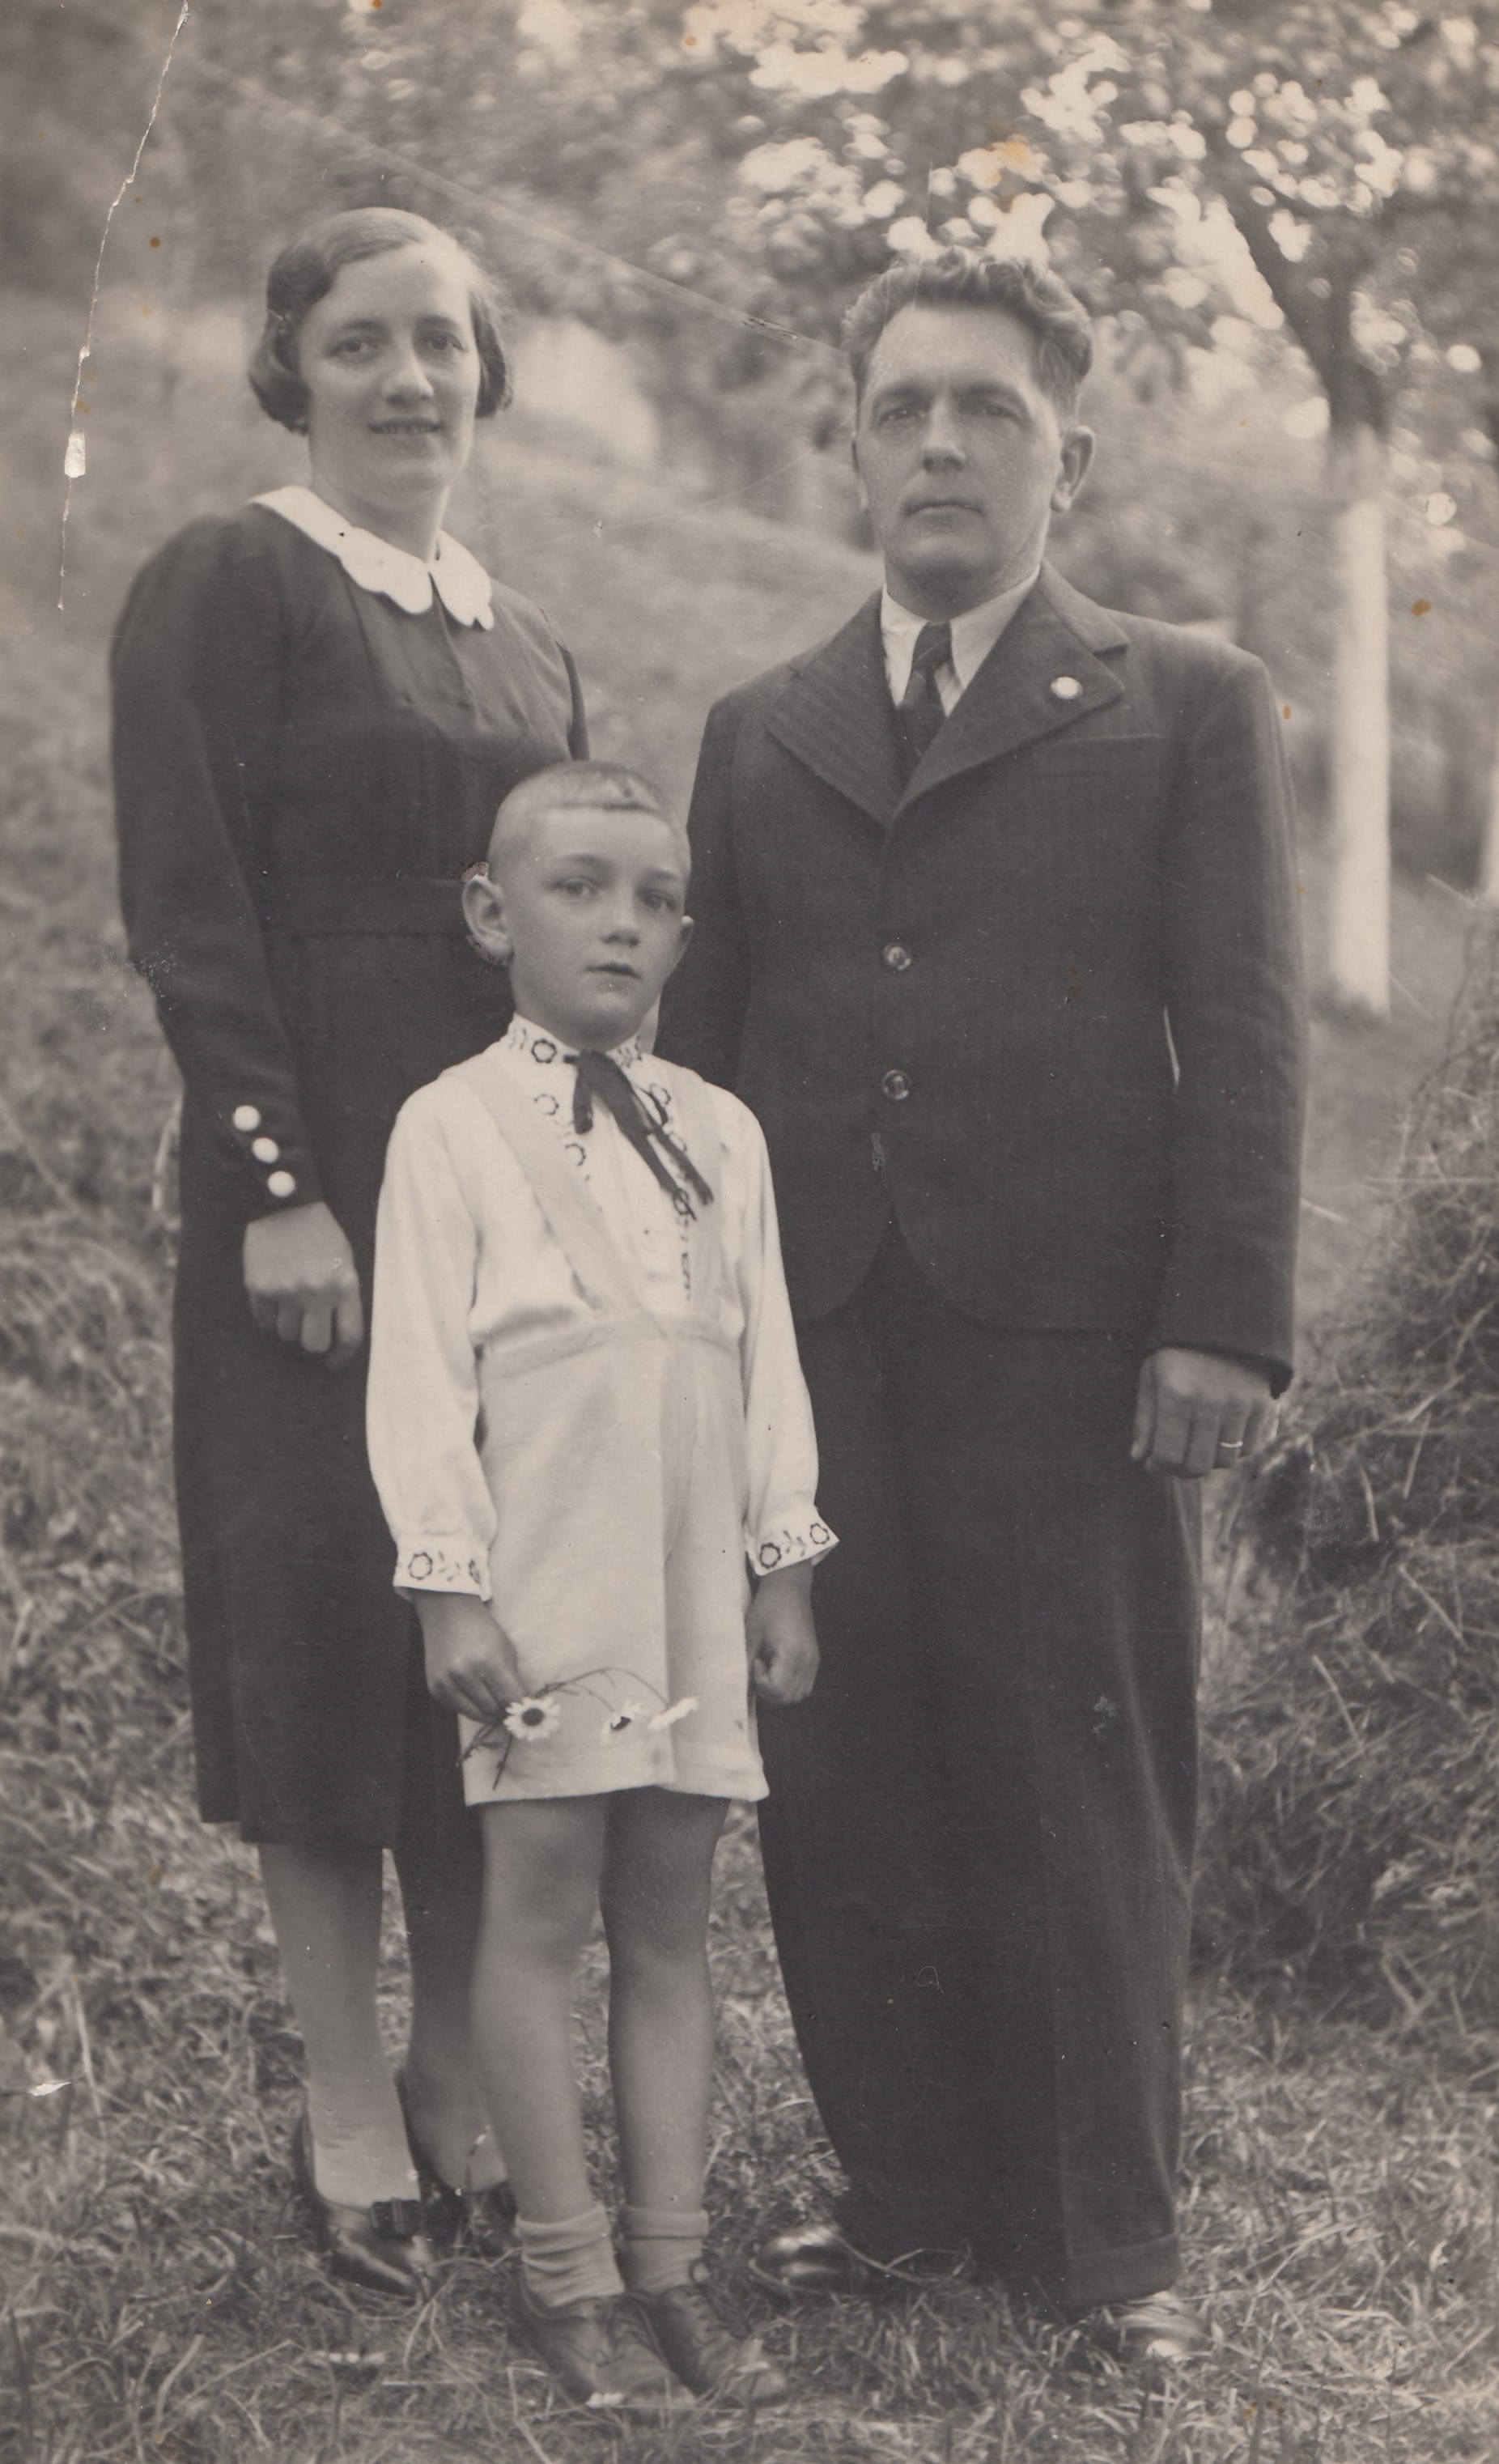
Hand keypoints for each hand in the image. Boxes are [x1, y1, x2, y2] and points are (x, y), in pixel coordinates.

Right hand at [243, 1202, 363, 1365]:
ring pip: (286, 1334)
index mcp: (344, 1285)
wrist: (286, 1204)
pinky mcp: (259, 1286)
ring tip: (290, 1302)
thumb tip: (336, 1336)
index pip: (349, 1336)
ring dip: (288, 1325)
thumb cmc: (322, 1234)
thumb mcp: (345, 1261)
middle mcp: (316, 1291)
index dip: (342, 1356)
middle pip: (314, 1344)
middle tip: (308, 1330)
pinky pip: (263, 1320)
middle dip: (312, 1342)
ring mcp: (286, 1290)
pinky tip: (272, 1295)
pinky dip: (267, 1314)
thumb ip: (343, 1296)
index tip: (334, 1362)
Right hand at [414, 1592, 525, 1724]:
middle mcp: (464, 1673)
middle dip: (504, 1711)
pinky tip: (476, 1697)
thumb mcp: (506, 1649)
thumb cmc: (482, 1630)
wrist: (448, 1615)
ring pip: (475, 1714)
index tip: (525, 1711)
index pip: (509, 1698)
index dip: (519, 1708)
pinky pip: (458, 1710)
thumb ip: (513, 1680)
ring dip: (488, 1713)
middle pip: (492, 1709)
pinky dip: (470, 1708)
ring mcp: (446, 1682)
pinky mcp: (435, 1688)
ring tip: (496, 1707)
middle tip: (510, 1710)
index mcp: (488, 1660)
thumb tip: (521, 1707)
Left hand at [747, 1562, 819, 1705]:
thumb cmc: (768, 1607)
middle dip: (768, 1691)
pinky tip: (778, 1670)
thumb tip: (735, 1686)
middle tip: (759, 1668)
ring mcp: (813, 1661)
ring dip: (779, 1691)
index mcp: (793, 1654)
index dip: (761, 1683)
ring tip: (768, 1670)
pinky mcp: (814, 1659)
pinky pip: (804, 1686)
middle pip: (787, 1697)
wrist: (789, 1587)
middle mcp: (807, 1661)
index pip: (777, 1689)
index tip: (755, 1662)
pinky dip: (790, 1686)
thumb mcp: (752, 1634)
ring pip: (797, 1695)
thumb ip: (745, 1662)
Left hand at [1131, 1346, 1277, 1479]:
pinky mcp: (1263, 1405)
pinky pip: (1250, 1447)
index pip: (1168, 1456)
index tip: (1155, 1463)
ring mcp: (1240, 1405)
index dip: (1159, 1467)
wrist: (1223, 1322)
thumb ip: (1145, 1420)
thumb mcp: (1152, 1377)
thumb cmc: (1177, 1353)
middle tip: (1177, 1460)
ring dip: (1210, 1459)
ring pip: (1226, 1460)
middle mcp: (1210, 1403)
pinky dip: (1235, 1449)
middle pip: (1199, 1465)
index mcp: (1176, 1395)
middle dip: (1184, 1469)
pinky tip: (1221, 1434)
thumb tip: (1140, 1458)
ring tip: (1199, 1444)